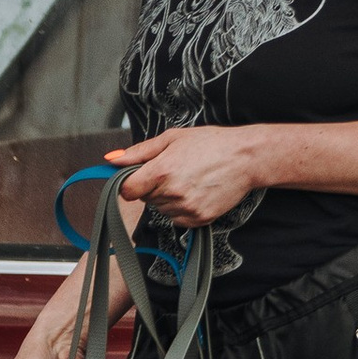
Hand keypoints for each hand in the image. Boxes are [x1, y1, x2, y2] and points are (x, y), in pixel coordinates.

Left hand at [106, 124, 267, 227]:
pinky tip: (196, 191)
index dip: (130, 182)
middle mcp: (171, 193)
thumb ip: (139, 152)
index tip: (140, 176)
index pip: (126, 190)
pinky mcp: (199, 220)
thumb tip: (112, 159)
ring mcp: (186, 209)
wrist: (245, 158)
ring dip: (167, 198)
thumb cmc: (210, 143)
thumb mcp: (172, 139)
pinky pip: (177, 219)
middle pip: (145, 199)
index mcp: (161, 171)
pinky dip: (182, 208)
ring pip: (161, 209)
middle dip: (152, 186)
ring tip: (189, 179)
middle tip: (175, 170)